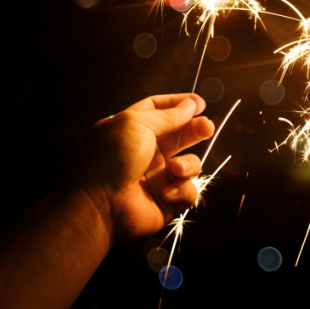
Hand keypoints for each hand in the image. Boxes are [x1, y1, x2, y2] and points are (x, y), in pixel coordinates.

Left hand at [68, 93, 214, 245]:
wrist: (102, 205)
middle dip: (196, 130)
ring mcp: (158, 176)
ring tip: (175, 169)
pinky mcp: (168, 200)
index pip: (158, 110)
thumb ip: (167, 115)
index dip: (179, 104)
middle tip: (207, 127)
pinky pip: (189, 191)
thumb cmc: (112, 159)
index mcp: (133, 130)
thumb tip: (190, 105)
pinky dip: (181, 190)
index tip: (199, 103)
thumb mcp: (136, 124)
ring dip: (187, 164)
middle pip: (180, 135)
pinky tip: (165, 193)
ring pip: (190, 163)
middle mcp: (147, 151)